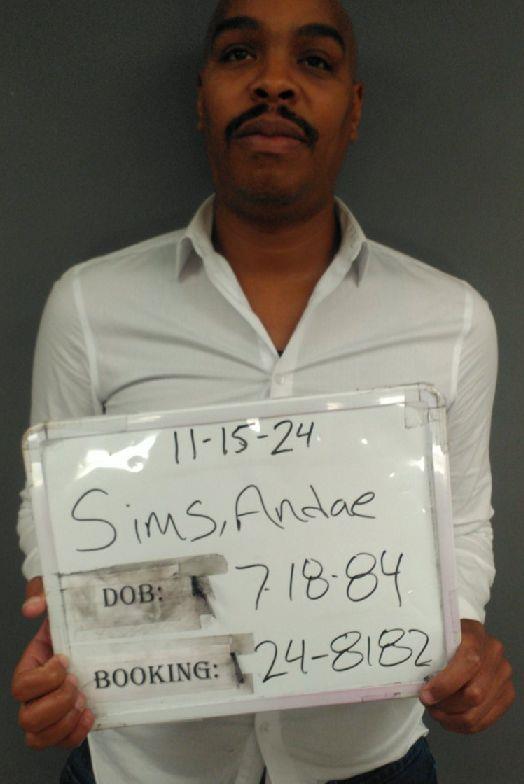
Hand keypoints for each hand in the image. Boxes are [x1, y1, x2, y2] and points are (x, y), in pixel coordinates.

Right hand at [12, 580, 94, 748]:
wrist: (97, 636)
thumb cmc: (73, 620)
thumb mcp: (59, 601)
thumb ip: (43, 595)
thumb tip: (31, 608)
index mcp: (30, 667)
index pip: (22, 686)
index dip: (44, 679)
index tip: (66, 660)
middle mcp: (33, 695)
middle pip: (27, 718)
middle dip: (56, 704)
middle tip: (77, 685)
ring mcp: (47, 712)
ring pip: (38, 737)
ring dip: (64, 722)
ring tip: (84, 701)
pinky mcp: (65, 723)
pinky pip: (60, 743)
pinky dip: (74, 735)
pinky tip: (90, 715)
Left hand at [419, 619, 514, 732]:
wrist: (467, 639)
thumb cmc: (447, 640)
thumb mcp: (437, 638)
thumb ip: (431, 658)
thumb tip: (422, 691)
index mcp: (475, 635)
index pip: (468, 663)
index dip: (445, 684)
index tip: (425, 695)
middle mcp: (494, 654)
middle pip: (474, 694)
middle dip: (446, 705)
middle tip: (429, 704)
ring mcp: (503, 675)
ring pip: (477, 712)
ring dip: (451, 719)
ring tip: (436, 712)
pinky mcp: (507, 694)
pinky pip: (484, 721)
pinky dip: (462, 726)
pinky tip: (449, 719)